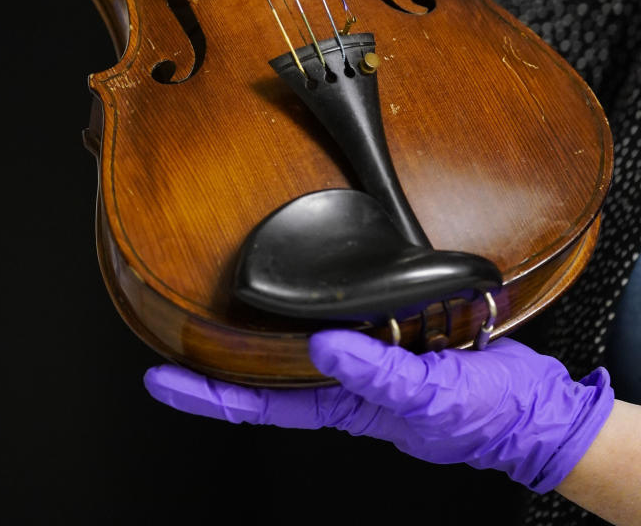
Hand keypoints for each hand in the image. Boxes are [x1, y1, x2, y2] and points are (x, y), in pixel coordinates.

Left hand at [144, 331, 614, 494]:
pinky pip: (342, 306)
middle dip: (217, 355)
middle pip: (266, 367)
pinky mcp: (390, 323)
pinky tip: (305, 274)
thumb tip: (324, 347)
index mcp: (342, 405)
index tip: (158, 378)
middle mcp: (344, 378)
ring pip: (297, 334)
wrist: (535, 407)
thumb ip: (377, 375)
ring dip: (260, 319)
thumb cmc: (482, 419)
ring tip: (214, 295)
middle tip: (168, 327)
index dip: (205, 394)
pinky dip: (318, 291)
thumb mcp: (427, 399)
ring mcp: (365, 351)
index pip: (256, 402)